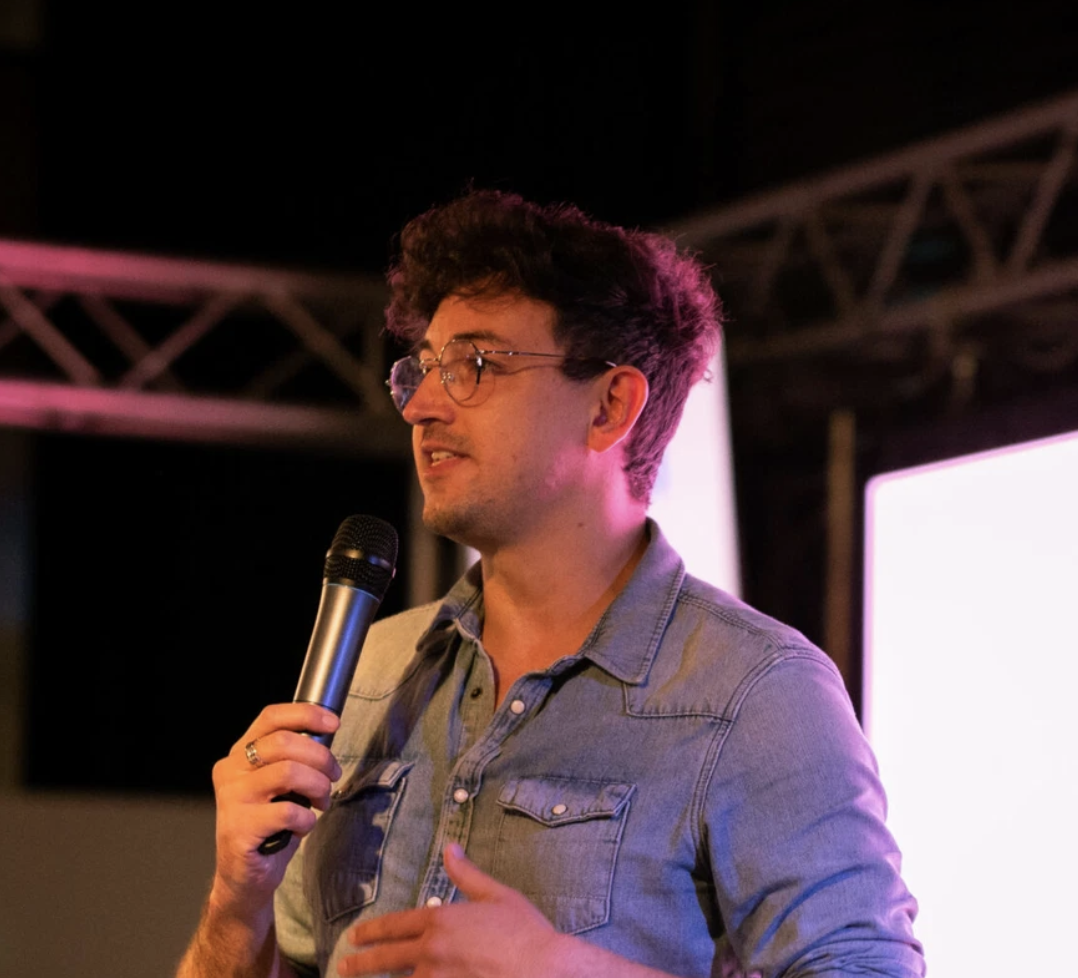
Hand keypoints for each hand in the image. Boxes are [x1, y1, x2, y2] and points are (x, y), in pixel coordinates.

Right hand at [208, 703, 341, 922]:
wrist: (245, 878)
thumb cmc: (269, 825)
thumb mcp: (278, 784)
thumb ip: (292, 757)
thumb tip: (326, 734)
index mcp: (239, 754)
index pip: (270, 717)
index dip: (306, 714)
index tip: (334, 723)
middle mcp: (230, 771)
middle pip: (284, 743)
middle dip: (320, 757)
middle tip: (333, 775)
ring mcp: (232, 800)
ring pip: (289, 772)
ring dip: (317, 786)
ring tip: (321, 801)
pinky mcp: (239, 828)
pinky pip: (288, 811)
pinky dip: (307, 819)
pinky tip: (302, 826)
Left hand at [338, 843, 567, 977]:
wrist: (546, 970)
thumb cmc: (526, 932)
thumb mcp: (497, 895)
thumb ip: (467, 874)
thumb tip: (449, 848)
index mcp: (441, 920)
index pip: (395, 925)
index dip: (372, 932)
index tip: (354, 938)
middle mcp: (431, 951)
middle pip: (386, 959)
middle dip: (362, 963)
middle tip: (345, 966)